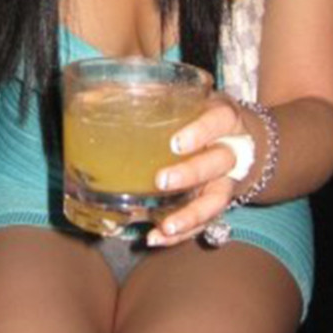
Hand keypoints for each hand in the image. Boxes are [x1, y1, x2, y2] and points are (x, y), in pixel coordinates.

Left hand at [145, 94, 253, 247]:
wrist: (242, 139)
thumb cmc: (200, 114)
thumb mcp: (185, 98)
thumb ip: (149, 95)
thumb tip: (90, 96)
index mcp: (223, 117)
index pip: (219, 120)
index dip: (201, 131)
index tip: (176, 143)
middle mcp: (229, 149)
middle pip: (218, 163)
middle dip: (191, 174)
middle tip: (161, 181)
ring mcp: (226, 180)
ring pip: (216, 200)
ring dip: (191, 215)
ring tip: (166, 226)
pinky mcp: (216, 202)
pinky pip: (204, 222)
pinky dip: (182, 233)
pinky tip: (157, 238)